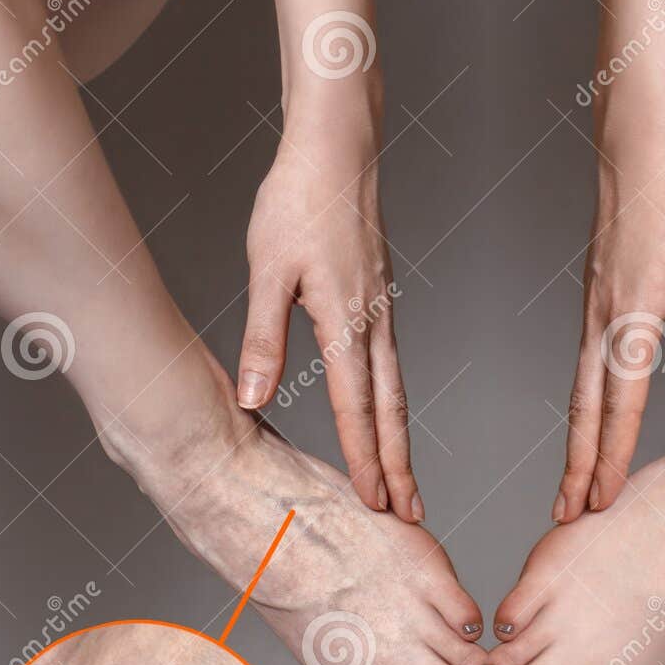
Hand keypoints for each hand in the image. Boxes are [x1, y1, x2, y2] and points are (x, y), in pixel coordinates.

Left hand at [239, 141, 421, 522]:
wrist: (337, 148)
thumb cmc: (297, 201)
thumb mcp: (266, 270)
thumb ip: (262, 338)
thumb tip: (252, 398)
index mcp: (346, 322)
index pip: (358, 407)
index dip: (365, 460)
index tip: (375, 503)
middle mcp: (375, 323)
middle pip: (392, 411)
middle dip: (400, 468)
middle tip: (412, 517)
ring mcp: (384, 312)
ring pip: (397, 391)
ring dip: (400, 442)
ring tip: (405, 483)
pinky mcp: (381, 299)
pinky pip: (392, 366)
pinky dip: (393, 405)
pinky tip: (387, 418)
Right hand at [557, 140, 664, 521]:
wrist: (639, 150)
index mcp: (630, 320)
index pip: (619, 408)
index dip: (612, 460)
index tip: (602, 504)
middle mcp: (601, 325)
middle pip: (584, 413)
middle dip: (577, 469)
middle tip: (565, 519)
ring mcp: (592, 315)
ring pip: (578, 395)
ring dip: (575, 445)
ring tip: (571, 487)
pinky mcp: (595, 304)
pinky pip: (583, 371)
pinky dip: (582, 411)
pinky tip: (587, 425)